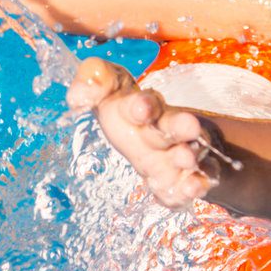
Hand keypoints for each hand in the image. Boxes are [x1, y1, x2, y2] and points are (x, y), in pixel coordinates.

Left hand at [67, 58, 224, 208]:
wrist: (147, 134)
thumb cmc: (122, 111)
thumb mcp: (105, 90)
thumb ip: (91, 81)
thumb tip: (79, 95)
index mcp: (140, 107)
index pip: (144, 103)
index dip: (143, 105)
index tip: (140, 109)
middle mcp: (161, 130)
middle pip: (172, 126)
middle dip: (179, 126)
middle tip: (190, 126)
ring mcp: (174, 155)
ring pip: (187, 155)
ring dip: (188, 158)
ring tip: (188, 160)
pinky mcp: (180, 180)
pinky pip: (187, 184)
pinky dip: (191, 187)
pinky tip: (191, 189)